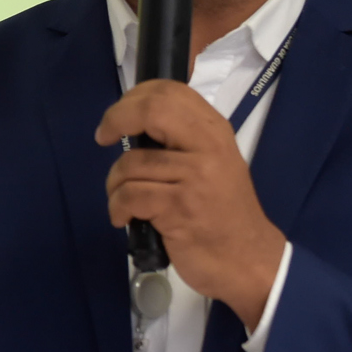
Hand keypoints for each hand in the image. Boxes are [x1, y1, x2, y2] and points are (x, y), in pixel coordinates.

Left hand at [95, 80, 285, 331]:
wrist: (248, 260)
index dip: (134, 98)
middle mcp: (208, 147)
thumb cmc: (223, 216)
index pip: (171, 91)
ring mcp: (194, 176)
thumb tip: (134, 126)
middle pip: (152, 109)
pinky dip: (118, 209)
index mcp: (215, 132)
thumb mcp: (213, 166)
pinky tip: (125, 219)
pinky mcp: (179, 207)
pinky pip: (129, 196)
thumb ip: (182, 142)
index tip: (117, 118)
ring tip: (124, 203)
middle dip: (116, 118)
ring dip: (114, 185)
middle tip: (103, 137)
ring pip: (131, 163)